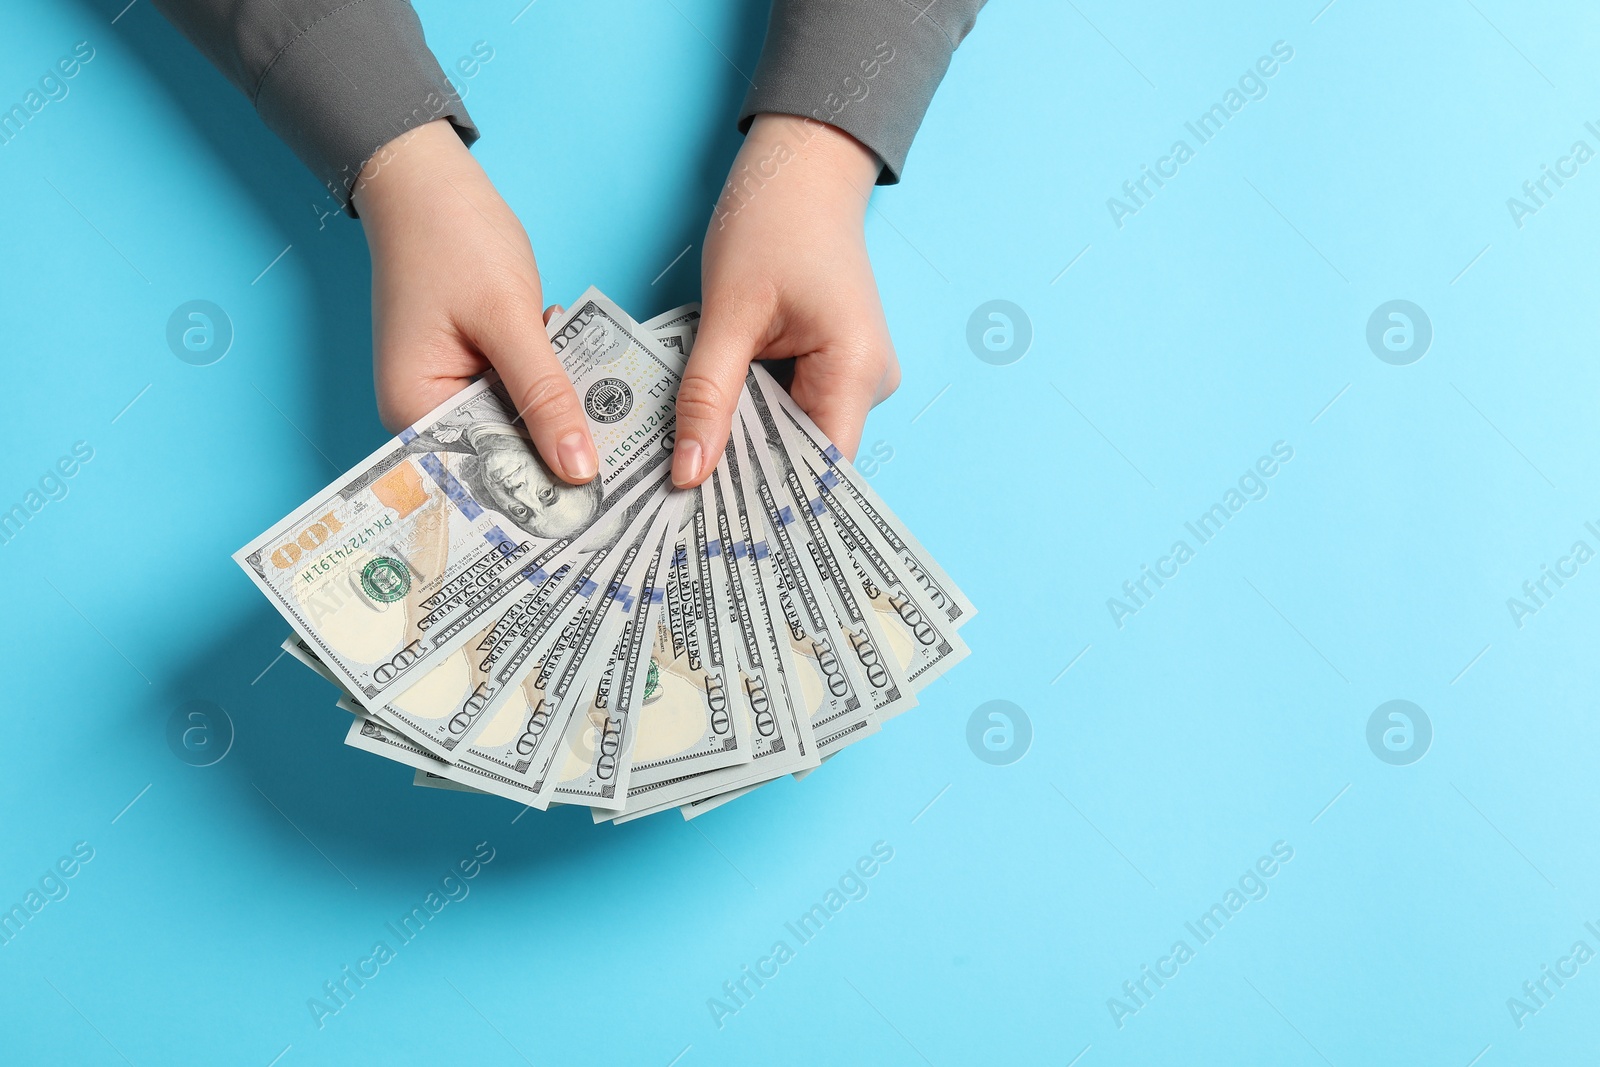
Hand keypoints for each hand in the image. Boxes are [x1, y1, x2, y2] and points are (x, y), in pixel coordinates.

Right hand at [352, 119, 597, 483]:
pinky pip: (519, 396)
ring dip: (561, 417)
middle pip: (501, 457)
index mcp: (415, 411)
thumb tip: (578, 469)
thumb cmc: (453, 239)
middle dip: (558, 457)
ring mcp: (450, 391)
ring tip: (618, 425)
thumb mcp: (509, 320)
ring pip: (518, 426)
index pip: (481, 474)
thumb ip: (545, 395)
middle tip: (626, 472)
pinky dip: (552, 386)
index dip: (538, 495)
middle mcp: (426, 413)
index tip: (597, 511)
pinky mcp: (474, 371)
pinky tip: (587, 376)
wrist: (429, 183)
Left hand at [671, 113, 900, 487]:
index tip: (715, 530)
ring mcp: (852, 376)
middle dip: (745, 480)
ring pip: (791, 436)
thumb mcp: (728, 312)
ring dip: (743, 448)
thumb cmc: (772, 222)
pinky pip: (788, 410)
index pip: (817, 467)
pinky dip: (749, 419)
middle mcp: (866, 382)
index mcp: (855, 369)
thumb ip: (707, 396)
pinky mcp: (831, 367)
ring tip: (687, 476)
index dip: (769, 501)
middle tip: (680, 513)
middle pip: (803, 457)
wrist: (800, 167)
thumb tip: (688, 472)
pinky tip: (708, 431)